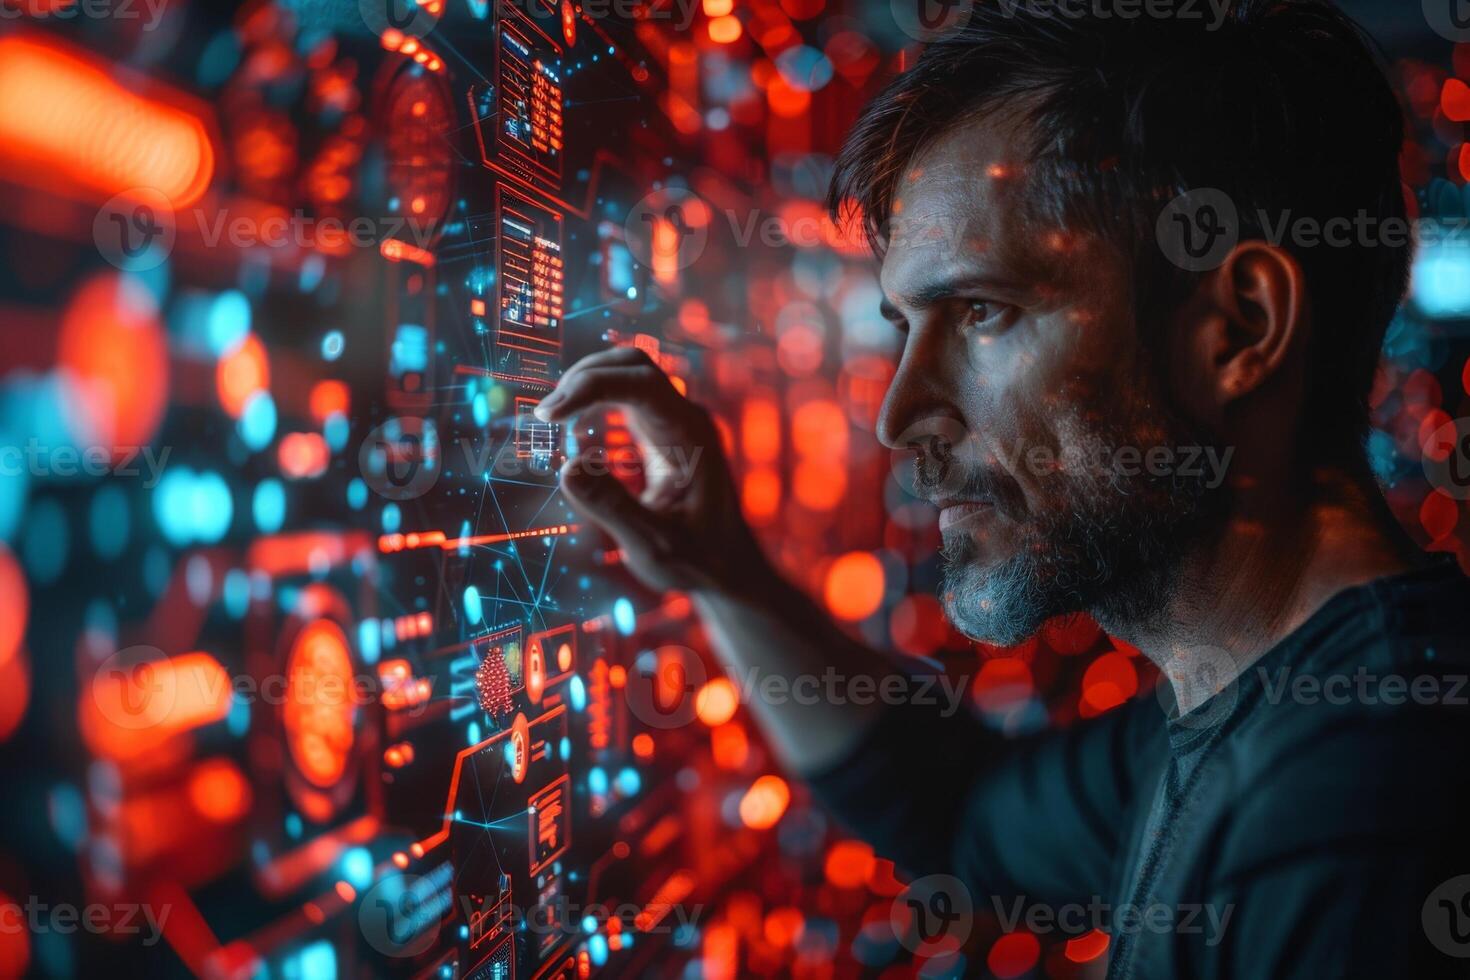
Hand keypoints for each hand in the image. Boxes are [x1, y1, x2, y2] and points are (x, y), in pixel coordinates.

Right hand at [536, 348, 766, 595]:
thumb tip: (566, 468)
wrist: (728, 567)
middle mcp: (686, 419)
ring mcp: (676, 422)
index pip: (640, 383)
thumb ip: (612, 508)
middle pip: (633, 365)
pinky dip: (595, 400)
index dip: (590, 387)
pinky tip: (572, 428)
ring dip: (586, 385)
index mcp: (691, 437)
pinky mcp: (664, 432)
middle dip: (584, 377)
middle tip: (545, 415)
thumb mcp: (653, 546)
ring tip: (552, 419)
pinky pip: (627, 397)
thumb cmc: (697, 561)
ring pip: (628, 374)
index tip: (548, 415)